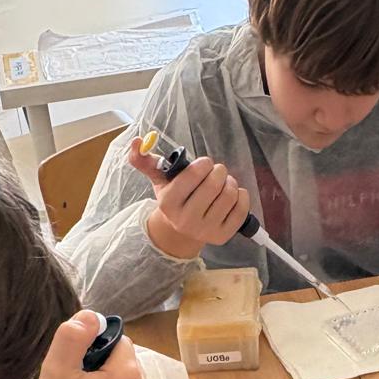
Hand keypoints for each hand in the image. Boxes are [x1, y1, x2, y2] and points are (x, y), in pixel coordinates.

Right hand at [129, 138, 250, 260]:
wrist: (181, 230)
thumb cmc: (174, 198)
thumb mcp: (159, 180)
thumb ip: (145, 160)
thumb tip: (136, 141)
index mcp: (168, 203)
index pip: (194, 174)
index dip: (204, 164)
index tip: (204, 164)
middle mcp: (186, 220)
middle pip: (215, 183)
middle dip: (219, 171)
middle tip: (216, 172)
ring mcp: (205, 231)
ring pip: (230, 194)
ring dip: (230, 182)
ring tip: (223, 183)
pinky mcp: (222, 236)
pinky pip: (242, 209)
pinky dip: (241, 196)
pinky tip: (232, 195)